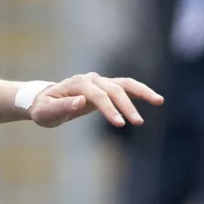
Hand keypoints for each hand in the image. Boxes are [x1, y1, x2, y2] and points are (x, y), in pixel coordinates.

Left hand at [28, 73, 163, 128]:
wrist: (44, 101)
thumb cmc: (44, 108)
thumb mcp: (47, 112)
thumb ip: (63, 106)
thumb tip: (81, 101)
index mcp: (78, 84)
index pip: (98, 96)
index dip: (109, 109)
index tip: (120, 124)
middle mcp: (91, 79)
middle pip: (114, 90)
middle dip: (127, 106)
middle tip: (138, 123)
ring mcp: (100, 82)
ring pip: (125, 84)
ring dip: (142, 92)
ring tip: (159, 101)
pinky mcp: (106, 88)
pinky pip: (126, 88)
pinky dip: (140, 92)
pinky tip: (154, 99)